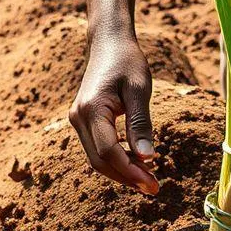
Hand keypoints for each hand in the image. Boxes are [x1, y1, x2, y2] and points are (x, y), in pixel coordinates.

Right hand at [68, 32, 158, 194]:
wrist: (108, 43)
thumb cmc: (127, 62)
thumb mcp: (140, 90)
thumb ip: (141, 124)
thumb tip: (148, 159)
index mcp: (91, 109)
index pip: (108, 151)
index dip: (130, 171)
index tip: (152, 183)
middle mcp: (78, 117)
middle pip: (99, 161)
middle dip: (126, 177)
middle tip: (154, 187)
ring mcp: (77, 120)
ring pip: (96, 158)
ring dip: (121, 171)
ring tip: (148, 178)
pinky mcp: (83, 121)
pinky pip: (96, 148)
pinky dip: (115, 160)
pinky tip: (136, 162)